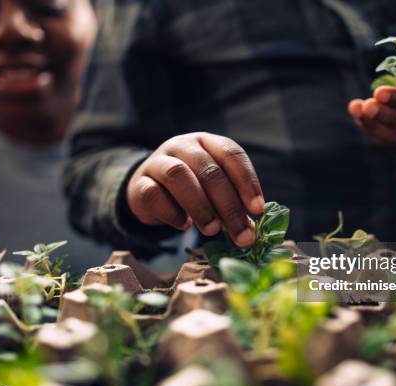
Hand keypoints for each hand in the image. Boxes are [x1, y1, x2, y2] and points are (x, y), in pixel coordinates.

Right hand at [126, 132, 263, 247]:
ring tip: (213, 230)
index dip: (247, 180)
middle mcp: (182, 146)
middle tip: (240, 233)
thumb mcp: (213, 190)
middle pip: (208, 169)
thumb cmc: (190, 188)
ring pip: (178, 176)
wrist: (147, 188)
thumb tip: (249, 231)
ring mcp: (157, 162)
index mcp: (207, 142)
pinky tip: (183, 225)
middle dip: (228, 204)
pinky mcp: (138, 184)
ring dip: (200, 206)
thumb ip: (231, 204)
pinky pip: (153, 194)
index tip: (257, 209)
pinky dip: (172, 212)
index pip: (231, 153)